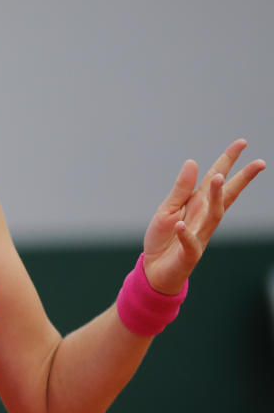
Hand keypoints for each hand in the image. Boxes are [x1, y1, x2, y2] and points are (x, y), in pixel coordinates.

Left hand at [142, 139, 264, 293]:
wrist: (154, 270)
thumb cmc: (163, 238)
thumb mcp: (167, 209)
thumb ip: (181, 189)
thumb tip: (193, 162)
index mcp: (198, 204)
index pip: (216, 179)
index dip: (228, 161)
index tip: (242, 143)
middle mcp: (203, 217)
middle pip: (226, 195)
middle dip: (241, 179)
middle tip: (259, 162)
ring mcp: (199, 235)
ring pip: (213, 215)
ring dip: (216, 197)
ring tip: (216, 178)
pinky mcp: (189, 253)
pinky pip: (189, 242)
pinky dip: (185, 234)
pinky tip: (179, 226)